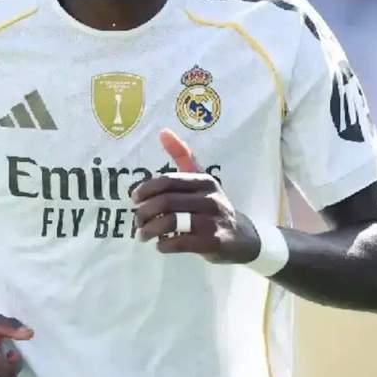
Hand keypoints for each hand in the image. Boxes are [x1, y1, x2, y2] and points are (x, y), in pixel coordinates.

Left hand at [132, 129, 261, 263]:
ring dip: (150, 229)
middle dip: (145, 212)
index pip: (168, 181)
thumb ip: (182, 156)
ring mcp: (212, 222)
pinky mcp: (212, 242)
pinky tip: (160, 245)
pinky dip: (164, 245)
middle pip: (166, 202)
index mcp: (204, 181)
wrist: (241, 237)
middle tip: (137, 220)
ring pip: (171, 222)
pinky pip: (180, 243)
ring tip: (142, 234)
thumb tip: (163, 132)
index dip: (147, 189)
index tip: (135, 198)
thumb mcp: (201, 179)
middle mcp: (210, 199)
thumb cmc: (212, 206)